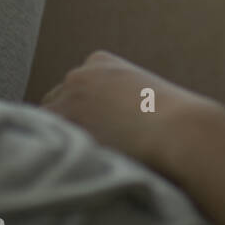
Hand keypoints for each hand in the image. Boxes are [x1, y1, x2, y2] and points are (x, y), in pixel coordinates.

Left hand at [39, 50, 224, 173]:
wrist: (181, 129)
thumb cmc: (174, 119)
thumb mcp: (143, 93)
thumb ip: (116, 98)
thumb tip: (104, 123)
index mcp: (100, 61)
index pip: (73, 88)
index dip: (85, 112)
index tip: (103, 128)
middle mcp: (79, 73)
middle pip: (55, 103)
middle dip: (70, 123)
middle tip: (97, 146)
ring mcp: (68, 97)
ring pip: (48, 122)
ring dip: (62, 139)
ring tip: (88, 158)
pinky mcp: (64, 121)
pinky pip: (44, 141)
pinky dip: (58, 153)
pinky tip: (79, 163)